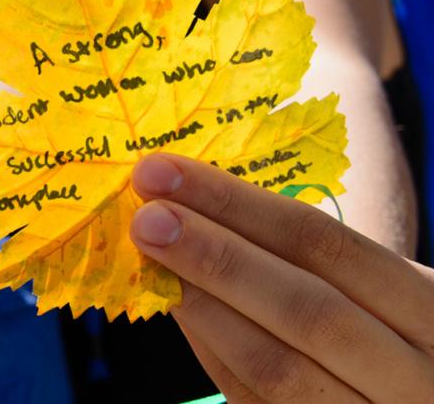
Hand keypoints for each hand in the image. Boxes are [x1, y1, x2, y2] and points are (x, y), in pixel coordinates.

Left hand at [129, 153, 433, 401]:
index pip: (329, 245)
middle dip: (217, 257)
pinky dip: (211, 352)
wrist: (405, 400)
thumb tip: (192, 206)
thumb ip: (306, 258)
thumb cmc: (387, 334)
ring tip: (150, 263)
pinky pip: (256, 402)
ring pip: (278, 368)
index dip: (238, 205)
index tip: (164, 172)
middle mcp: (418, 376)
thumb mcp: (378, 292)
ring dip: (203, 309)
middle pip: (307, 309)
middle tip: (146, 219)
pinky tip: (177, 310)